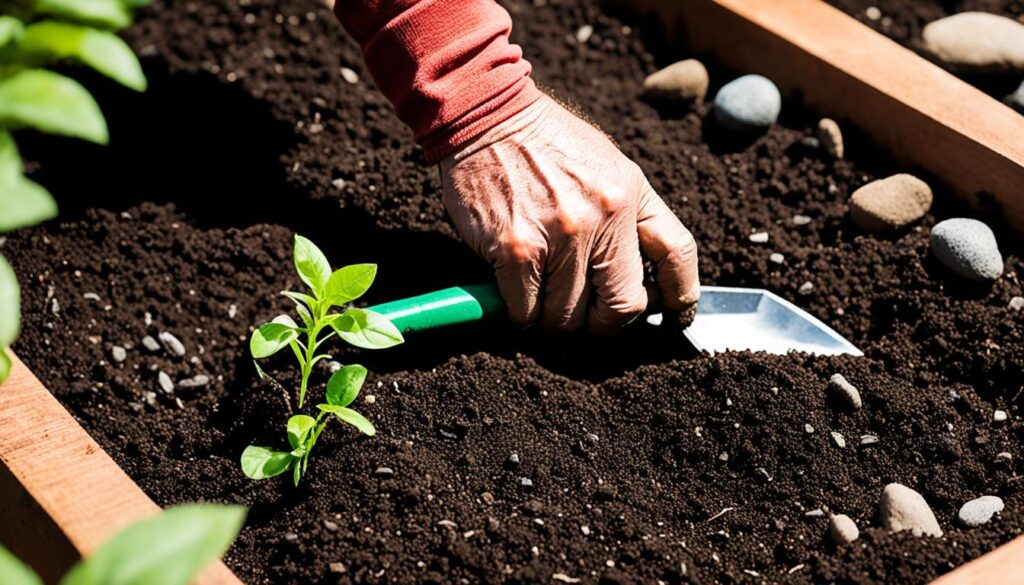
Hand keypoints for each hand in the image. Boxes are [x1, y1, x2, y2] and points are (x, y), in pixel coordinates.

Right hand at [440, 94, 698, 333]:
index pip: (676, 254)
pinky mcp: (515, 250)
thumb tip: (642, 278)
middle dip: (603, 321)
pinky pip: (525, 311)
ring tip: (541, 291)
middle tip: (585, 314)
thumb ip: (629, 215)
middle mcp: (601, 219)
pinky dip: (519, 311)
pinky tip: (513, 288)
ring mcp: (558, 237)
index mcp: (630, 195)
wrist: (487, 114)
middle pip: (621, 306)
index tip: (675, 315)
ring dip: (553, 316)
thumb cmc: (545, 142)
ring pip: (567, 317)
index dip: (681, 295)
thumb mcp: (607, 164)